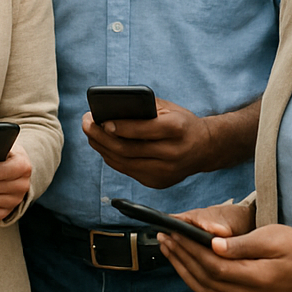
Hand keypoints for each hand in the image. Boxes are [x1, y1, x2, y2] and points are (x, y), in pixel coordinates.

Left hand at [82, 98, 255, 188]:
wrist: (205, 148)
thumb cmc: (181, 122)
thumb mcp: (168, 109)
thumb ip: (143, 108)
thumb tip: (110, 110)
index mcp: (177, 129)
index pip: (143, 130)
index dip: (119, 127)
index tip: (100, 120)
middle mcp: (172, 153)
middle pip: (128, 149)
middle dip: (102, 136)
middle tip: (86, 124)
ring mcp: (165, 172)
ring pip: (124, 162)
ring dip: (102, 148)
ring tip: (90, 134)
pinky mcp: (159, 183)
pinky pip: (128, 171)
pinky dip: (113, 158)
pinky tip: (103, 147)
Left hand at [160, 221, 291, 291]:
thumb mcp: (274, 237)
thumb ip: (242, 244)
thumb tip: (212, 243)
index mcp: (258, 278)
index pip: (214, 265)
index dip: (190, 250)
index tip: (174, 233)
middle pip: (206, 279)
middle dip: (182, 257)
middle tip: (164, 238)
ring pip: (208, 290)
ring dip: (185, 270)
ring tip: (170, 250)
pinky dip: (198, 279)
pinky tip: (188, 265)